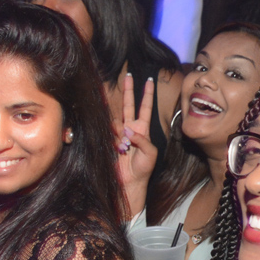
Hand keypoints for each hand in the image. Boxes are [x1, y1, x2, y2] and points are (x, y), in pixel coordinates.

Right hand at [116, 73, 157, 214]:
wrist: (130, 183)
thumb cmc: (143, 169)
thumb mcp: (150, 153)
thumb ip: (142, 139)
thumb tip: (127, 130)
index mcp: (143, 129)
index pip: (145, 107)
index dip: (147, 94)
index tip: (149, 80)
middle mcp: (130, 129)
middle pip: (128, 105)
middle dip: (128, 91)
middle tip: (128, 76)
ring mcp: (118, 134)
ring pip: (116, 122)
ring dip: (120, 133)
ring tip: (125, 148)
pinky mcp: (109, 141)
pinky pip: (109, 134)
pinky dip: (115, 141)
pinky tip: (119, 150)